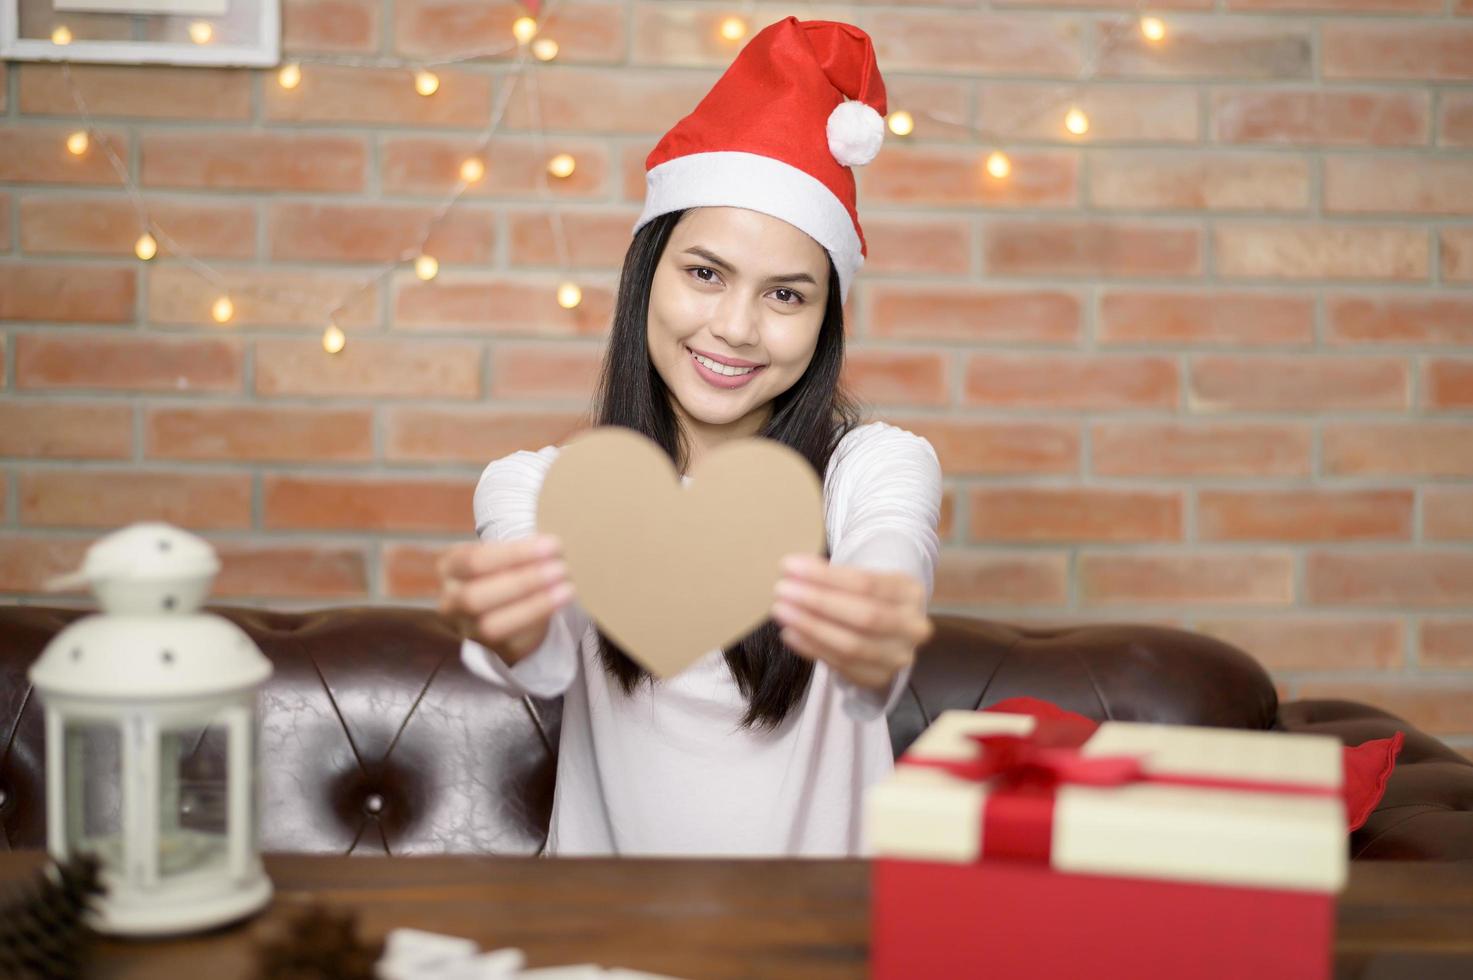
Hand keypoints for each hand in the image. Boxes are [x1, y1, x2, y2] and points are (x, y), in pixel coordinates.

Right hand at [436, 535, 573, 664]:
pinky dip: (538, 621)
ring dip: (533, 606)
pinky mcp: (492, 649)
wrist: (503, 605)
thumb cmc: (504, 569)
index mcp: (449, 567)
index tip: (551, 546)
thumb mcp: (500, 553)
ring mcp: (468, 629)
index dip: (515, 554)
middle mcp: (451, 601)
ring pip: (491, 625)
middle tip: (561, 569)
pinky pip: (513, 642)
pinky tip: (560, 604)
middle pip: (476, 597)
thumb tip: (551, 547)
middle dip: (523, 582)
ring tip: (567, 588)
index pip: (474, 561)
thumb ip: (516, 550)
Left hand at [770, 553, 932, 692]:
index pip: (866, 583)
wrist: (890, 630)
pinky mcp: (878, 678)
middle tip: (782, 591)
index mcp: (911, 593)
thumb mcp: (863, 578)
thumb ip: (831, 576)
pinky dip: (812, 648)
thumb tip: (793, 570)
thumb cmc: (869, 598)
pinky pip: (841, 666)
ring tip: (781, 612)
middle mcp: (912, 627)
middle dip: (818, 603)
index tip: (790, 566)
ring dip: (811, 627)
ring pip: (852, 645)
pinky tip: (790, 633)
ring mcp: (898, 657)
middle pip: (863, 616)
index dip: (826, 576)